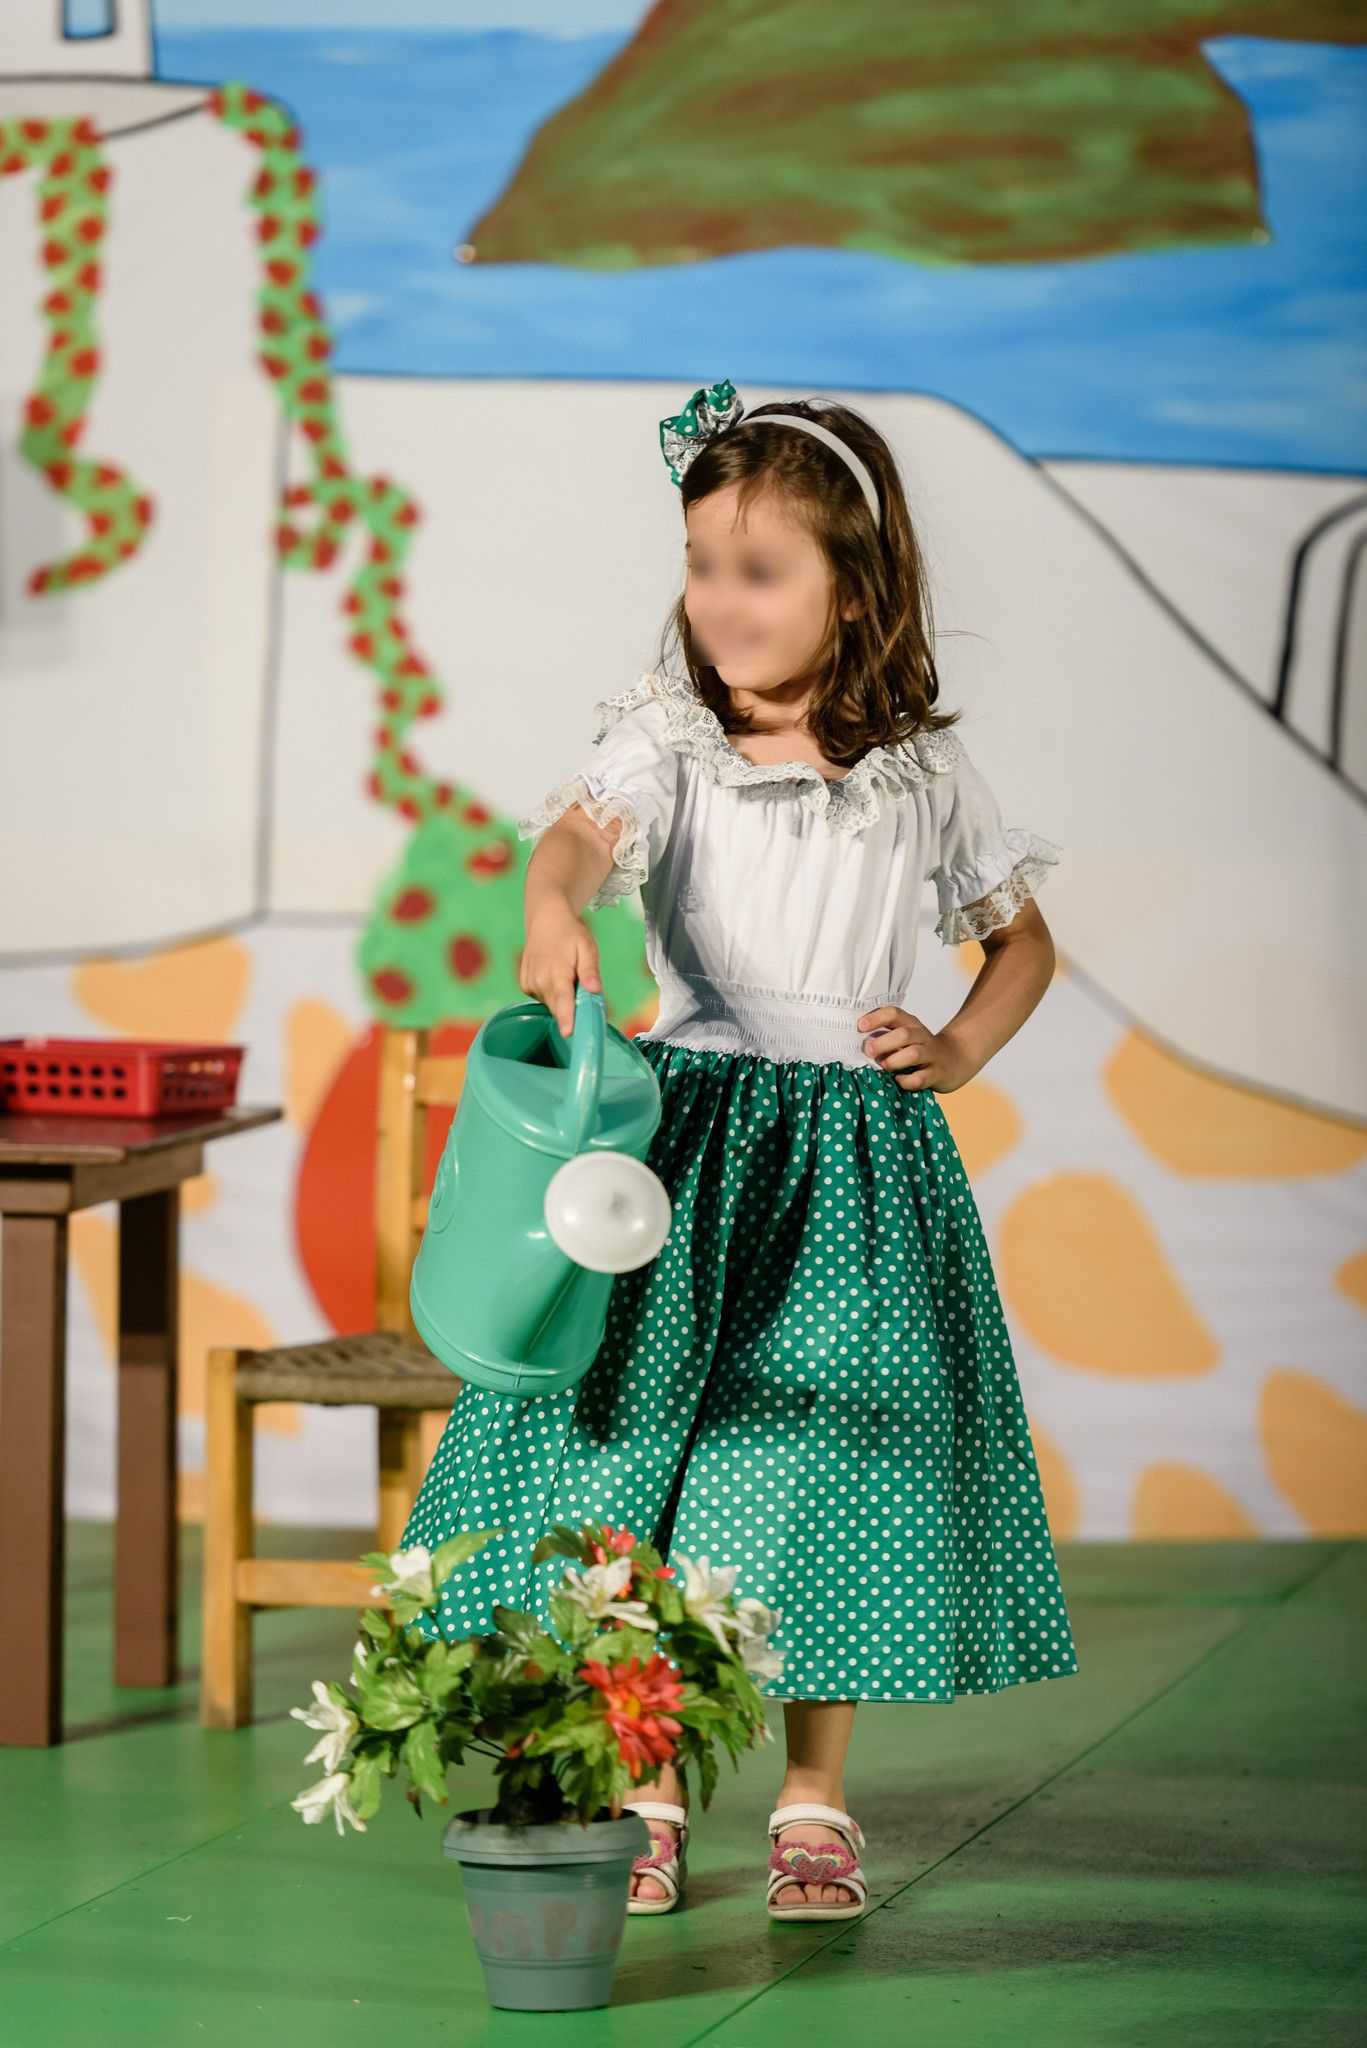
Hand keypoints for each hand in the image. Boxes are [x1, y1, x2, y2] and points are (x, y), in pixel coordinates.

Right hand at [519, 903, 601, 1038]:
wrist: (545, 920)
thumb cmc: (570, 933)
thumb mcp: (587, 948)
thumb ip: (590, 971)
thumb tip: (595, 990)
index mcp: (557, 973)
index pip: (563, 1001)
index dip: (567, 1019)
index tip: (568, 1034)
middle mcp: (540, 981)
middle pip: (559, 1008)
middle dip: (573, 1010)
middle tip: (583, 992)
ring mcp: (530, 983)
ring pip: (551, 1004)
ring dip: (563, 999)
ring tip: (568, 976)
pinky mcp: (526, 985)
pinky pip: (543, 998)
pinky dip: (553, 993)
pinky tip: (556, 977)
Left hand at [857, 1006, 975, 1092]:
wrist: (955, 1059)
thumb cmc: (920, 1048)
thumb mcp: (905, 1036)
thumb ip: (884, 1036)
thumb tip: (852, 1042)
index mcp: (911, 1024)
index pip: (894, 1014)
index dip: (876, 1018)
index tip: (859, 1026)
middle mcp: (921, 1037)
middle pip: (904, 1034)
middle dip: (883, 1042)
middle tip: (868, 1051)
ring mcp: (931, 1055)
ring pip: (913, 1054)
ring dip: (894, 1061)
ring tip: (884, 1066)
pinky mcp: (936, 1074)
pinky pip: (921, 1078)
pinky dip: (906, 1081)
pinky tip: (898, 1081)